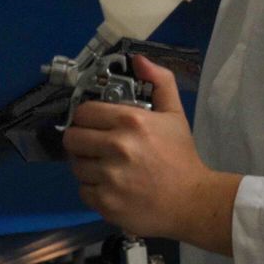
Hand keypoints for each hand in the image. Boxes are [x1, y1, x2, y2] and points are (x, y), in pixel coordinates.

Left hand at [62, 56, 239, 251]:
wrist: (191, 201)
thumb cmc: (181, 156)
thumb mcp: (175, 114)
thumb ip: (159, 81)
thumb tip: (138, 60)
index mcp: (131, 121)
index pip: (83, 112)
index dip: (86, 117)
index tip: (94, 123)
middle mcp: (117, 146)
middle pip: (72, 138)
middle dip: (81, 140)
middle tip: (95, 145)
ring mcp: (109, 177)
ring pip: (76, 165)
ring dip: (87, 165)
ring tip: (105, 167)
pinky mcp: (105, 203)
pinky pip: (83, 190)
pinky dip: (93, 189)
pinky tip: (110, 186)